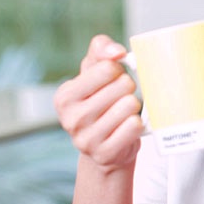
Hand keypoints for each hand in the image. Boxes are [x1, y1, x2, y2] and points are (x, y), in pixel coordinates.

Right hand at [53, 35, 142, 171]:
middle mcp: (71, 118)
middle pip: (123, 86)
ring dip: (134, 107)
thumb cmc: (100, 102)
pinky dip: (138, 123)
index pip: (107, 68)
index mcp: (64, 96)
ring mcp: (86, 139)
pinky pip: (134, 126)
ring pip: (130, 106)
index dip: (118, 71)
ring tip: (124, 113)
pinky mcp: (105, 153)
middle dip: (128, 89)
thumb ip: (101, 50)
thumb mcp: (94, 72)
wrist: (105, 146)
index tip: (113, 79)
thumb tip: (116, 51)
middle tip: (120, 98)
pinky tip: (129, 126)